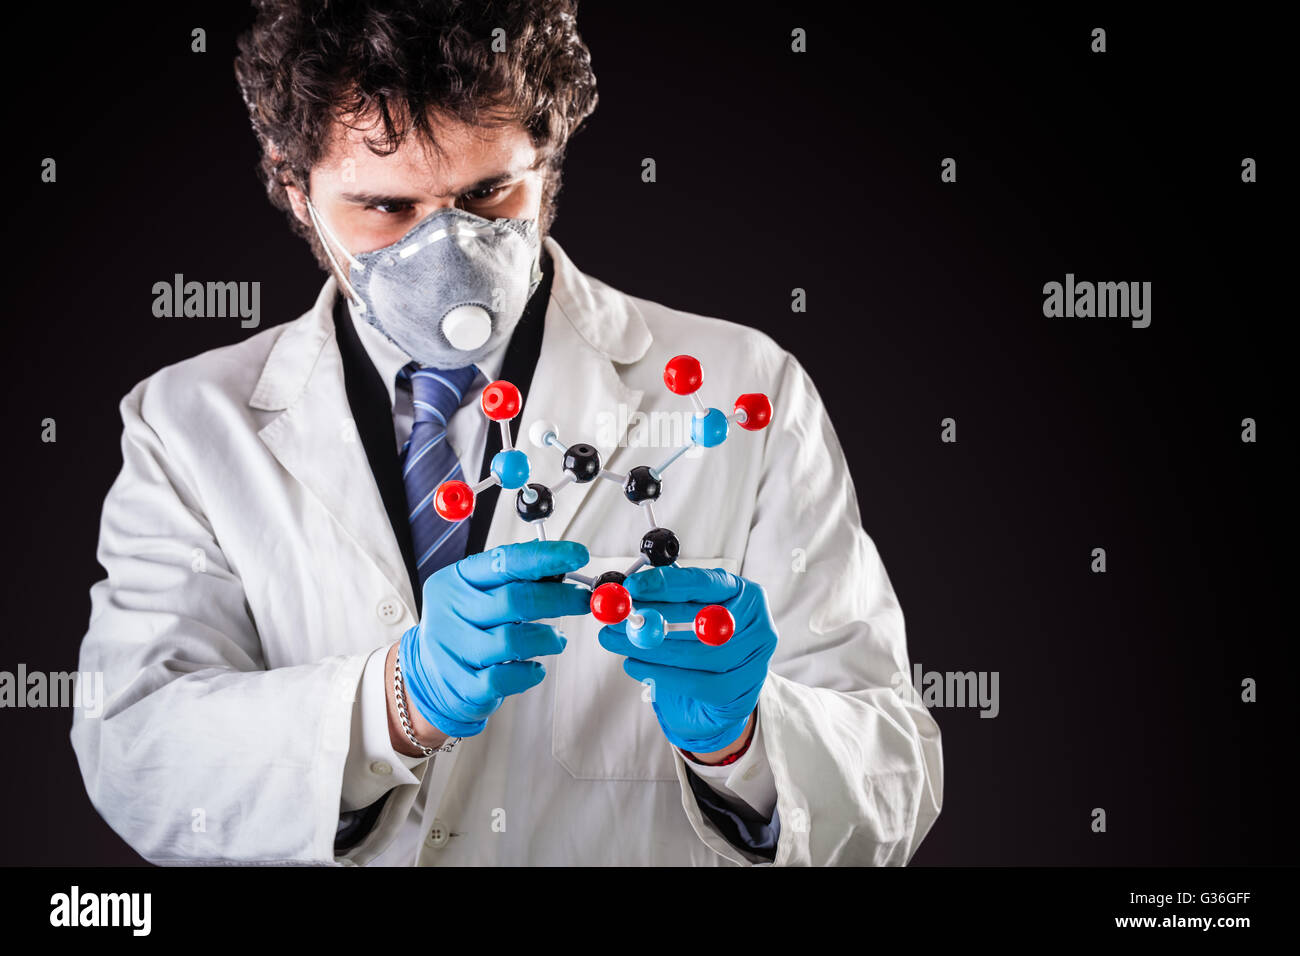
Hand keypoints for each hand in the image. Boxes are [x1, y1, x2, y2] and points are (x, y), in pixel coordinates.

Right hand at [399, 539, 590, 738]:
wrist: (427, 674)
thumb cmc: (466, 626)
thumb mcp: (478, 593)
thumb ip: (513, 580)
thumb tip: (562, 568)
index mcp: (457, 579)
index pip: (505, 561)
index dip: (545, 557)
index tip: (578, 556)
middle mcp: (450, 610)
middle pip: (515, 600)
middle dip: (559, 599)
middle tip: (583, 601)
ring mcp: (452, 648)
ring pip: (512, 641)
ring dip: (547, 638)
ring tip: (557, 639)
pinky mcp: (460, 684)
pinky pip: (504, 678)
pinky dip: (529, 673)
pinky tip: (535, 668)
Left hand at [597, 566, 778, 753]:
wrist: (720, 693)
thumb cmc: (700, 643)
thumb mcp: (687, 613)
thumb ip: (665, 599)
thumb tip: (625, 589)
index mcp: (745, 593)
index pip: (705, 583)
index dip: (666, 584)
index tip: (631, 587)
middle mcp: (757, 623)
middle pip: (700, 619)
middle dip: (652, 618)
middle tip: (615, 619)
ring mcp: (755, 660)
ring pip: (696, 654)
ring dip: (649, 649)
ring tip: (617, 642)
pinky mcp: (742, 690)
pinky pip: (695, 682)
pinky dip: (659, 674)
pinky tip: (634, 665)